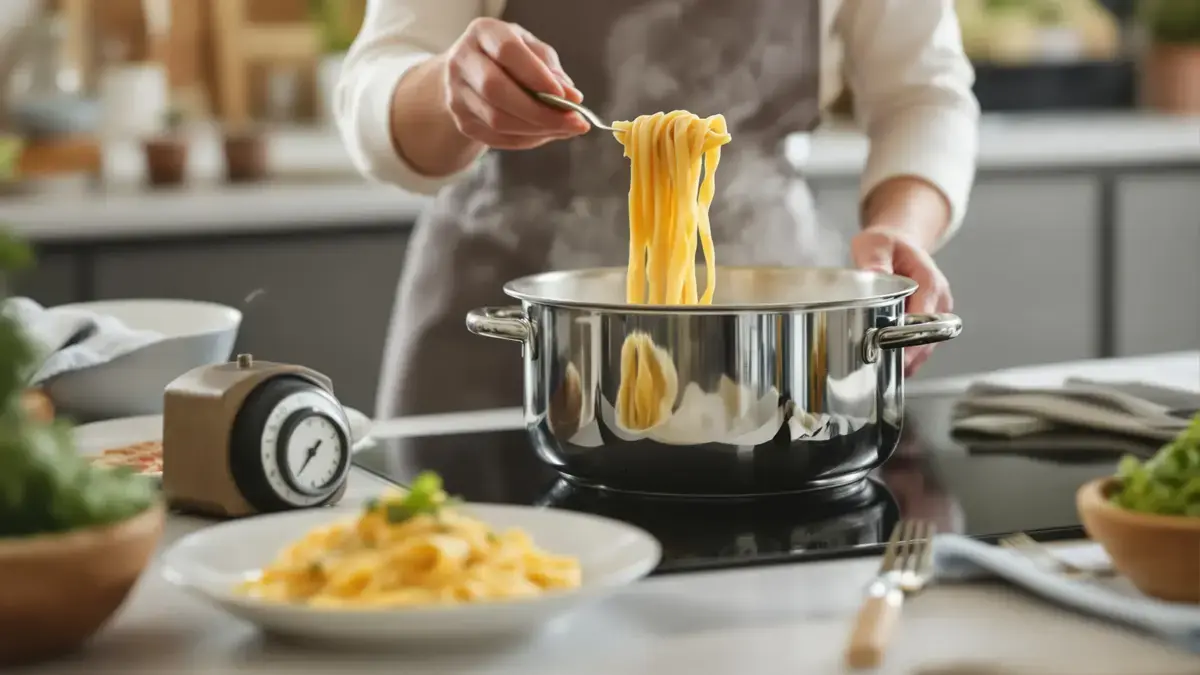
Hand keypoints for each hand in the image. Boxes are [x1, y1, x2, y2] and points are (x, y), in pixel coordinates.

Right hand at [443, 19, 589, 149]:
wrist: (472, 74)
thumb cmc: (510, 58)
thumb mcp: (532, 50)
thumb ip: (551, 70)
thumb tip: (571, 97)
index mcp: (483, 33)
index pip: (507, 52)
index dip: (537, 76)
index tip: (567, 96)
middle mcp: (462, 61)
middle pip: (496, 90)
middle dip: (540, 112)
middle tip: (575, 122)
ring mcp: (457, 95)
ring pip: (497, 120)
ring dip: (538, 130)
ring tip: (567, 129)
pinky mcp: (462, 122)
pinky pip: (498, 138)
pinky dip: (528, 139)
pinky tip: (548, 134)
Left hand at [850, 225, 952, 375]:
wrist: (897, 242)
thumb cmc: (887, 243)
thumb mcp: (875, 245)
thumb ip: (874, 260)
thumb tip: (875, 273)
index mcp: (929, 281)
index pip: (925, 317)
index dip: (908, 337)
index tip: (890, 352)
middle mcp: (940, 299)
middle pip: (929, 337)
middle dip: (908, 354)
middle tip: (881, 366)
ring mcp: (937, 311)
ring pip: (928, 344)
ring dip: (908, 357)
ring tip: (883, 368)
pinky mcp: (930, 320)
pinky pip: (923, 342)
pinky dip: (908, 354)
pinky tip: (890, 362)